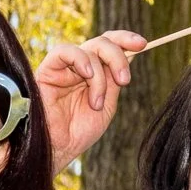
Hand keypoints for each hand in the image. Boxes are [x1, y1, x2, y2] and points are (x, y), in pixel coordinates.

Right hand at [36, 30, 145, 172]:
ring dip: (98, 76)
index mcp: (93, 73)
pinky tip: (86, 75)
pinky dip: (80, 59)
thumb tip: (129, 54)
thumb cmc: (79, 133)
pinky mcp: (47, 71)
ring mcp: (63, 68)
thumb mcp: (107, 105)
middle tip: (124, 81)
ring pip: (88, 49)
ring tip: (96, 103)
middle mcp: (78, 67)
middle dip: (118, 58)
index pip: (109, 45)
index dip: (125, 39)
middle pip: (101, 43)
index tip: (143, 44)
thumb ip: (114, 80)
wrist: (58, 149)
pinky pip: (63, 51)